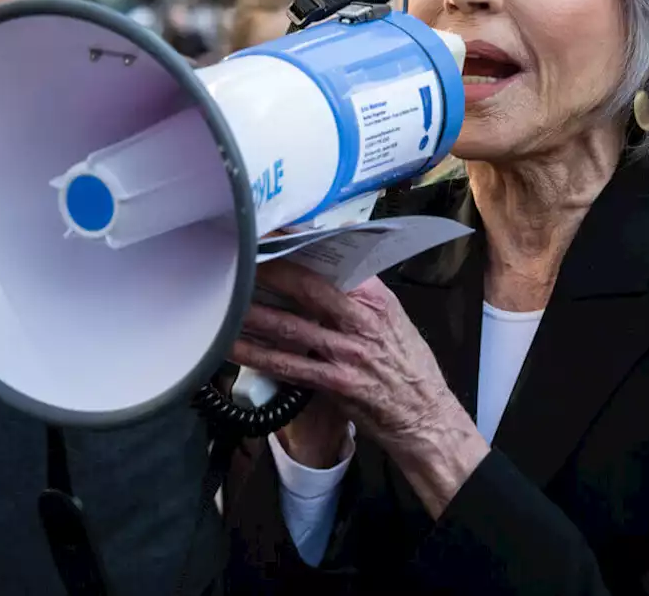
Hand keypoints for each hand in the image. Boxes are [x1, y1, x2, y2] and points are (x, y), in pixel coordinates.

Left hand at [231, 260, 488, 516]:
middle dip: (269, 270)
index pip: (335, 260)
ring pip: (290, 325)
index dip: (299, 244)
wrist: (426, 415)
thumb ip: (362, 292)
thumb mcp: (394, 318)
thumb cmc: (408, 365)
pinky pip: (287, 365)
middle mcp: (362, 322)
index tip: (272, 232)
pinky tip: (231, 346)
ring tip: (223, 298)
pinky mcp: (334, 382)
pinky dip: (256, 355)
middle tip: (237, 257)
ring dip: (252, 312)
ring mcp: (347, 352)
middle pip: (306, 287)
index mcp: (377, 299)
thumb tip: (333, 261)